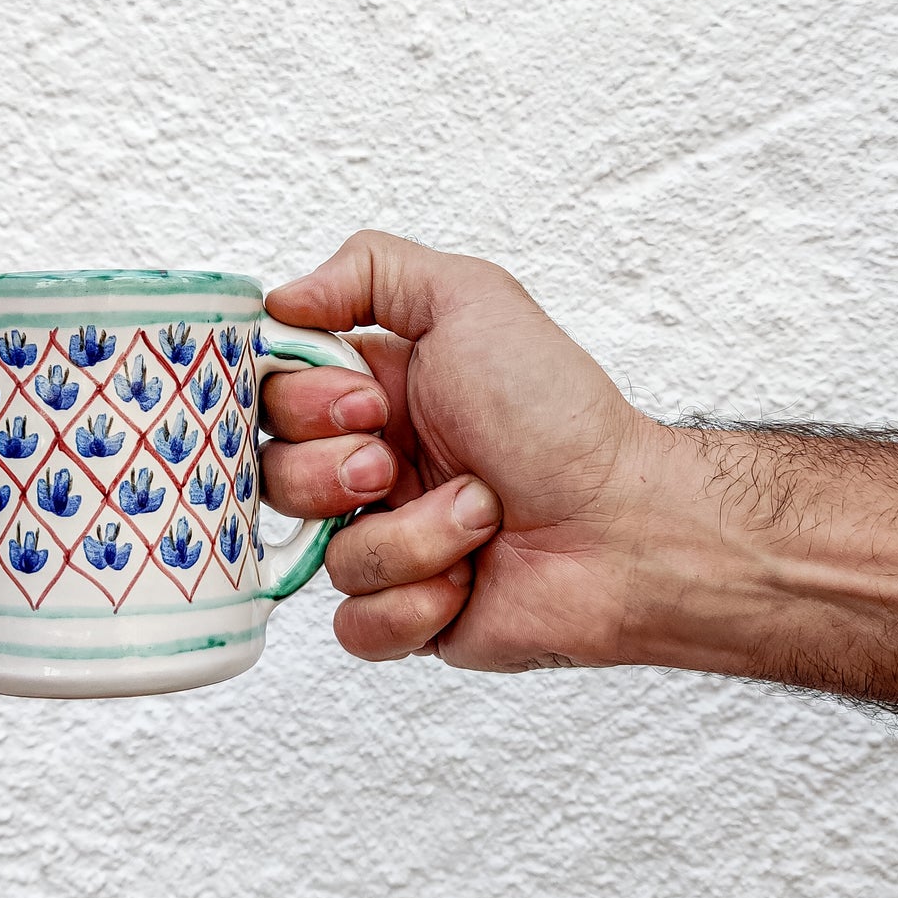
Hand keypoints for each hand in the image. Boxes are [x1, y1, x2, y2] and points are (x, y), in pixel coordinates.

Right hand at [261, 230, 672, 668]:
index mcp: (376, 394)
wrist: (626, 526)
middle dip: (336, 475)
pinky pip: (355, 626)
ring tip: (477, 517)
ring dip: (408, 536)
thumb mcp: (472, 299)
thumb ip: (370, 270)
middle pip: (273, 479)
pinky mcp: (409, 617)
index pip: (271, 399)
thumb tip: (279, 300)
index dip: (300, 405)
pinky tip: (467, 582)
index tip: (366, 403)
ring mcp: (389, 544)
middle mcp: (373, 469)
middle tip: (398, 465)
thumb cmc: (561, 417)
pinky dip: (412, 603)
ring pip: (323, 558)